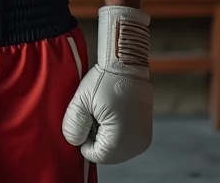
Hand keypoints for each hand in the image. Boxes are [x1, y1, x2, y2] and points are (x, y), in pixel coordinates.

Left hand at [62, 5, 153, 163]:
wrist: (127, 63)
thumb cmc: (104, 80)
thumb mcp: (81, 101)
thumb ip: (73, 126)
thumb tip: (74, 142)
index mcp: (121, 139)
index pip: (96, 155)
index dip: (84, 141)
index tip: (84, 120)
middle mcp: (137, 143)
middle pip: (107, 154)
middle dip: (95, 138)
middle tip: (93, 114)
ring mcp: (143, 138)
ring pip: (116, 148)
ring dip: (105, 136)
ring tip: (102, 112)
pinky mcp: (146, 131)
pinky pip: (126, 140)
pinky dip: (116, 132)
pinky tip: (112, 113)